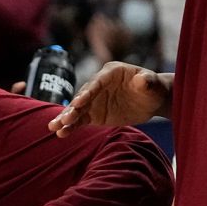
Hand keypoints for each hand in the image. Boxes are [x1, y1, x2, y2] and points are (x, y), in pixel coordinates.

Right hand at [48, 61, 169, 136]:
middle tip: (64, 118)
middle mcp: (98, 84)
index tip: (79, 102)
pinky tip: (61, 133)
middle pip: (83, 96)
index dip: (88, 92)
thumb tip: (142, 80)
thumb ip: (146, 81)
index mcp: (110, 72)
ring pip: (78, 109)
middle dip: (73, 107)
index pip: (96, 82)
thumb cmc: (153, 87)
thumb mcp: (152, 84)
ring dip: (66, 118)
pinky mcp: (95, 113)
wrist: (152, 99)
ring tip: (53, 127)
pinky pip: (81, 120)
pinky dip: (71, 127)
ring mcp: (95, 99)